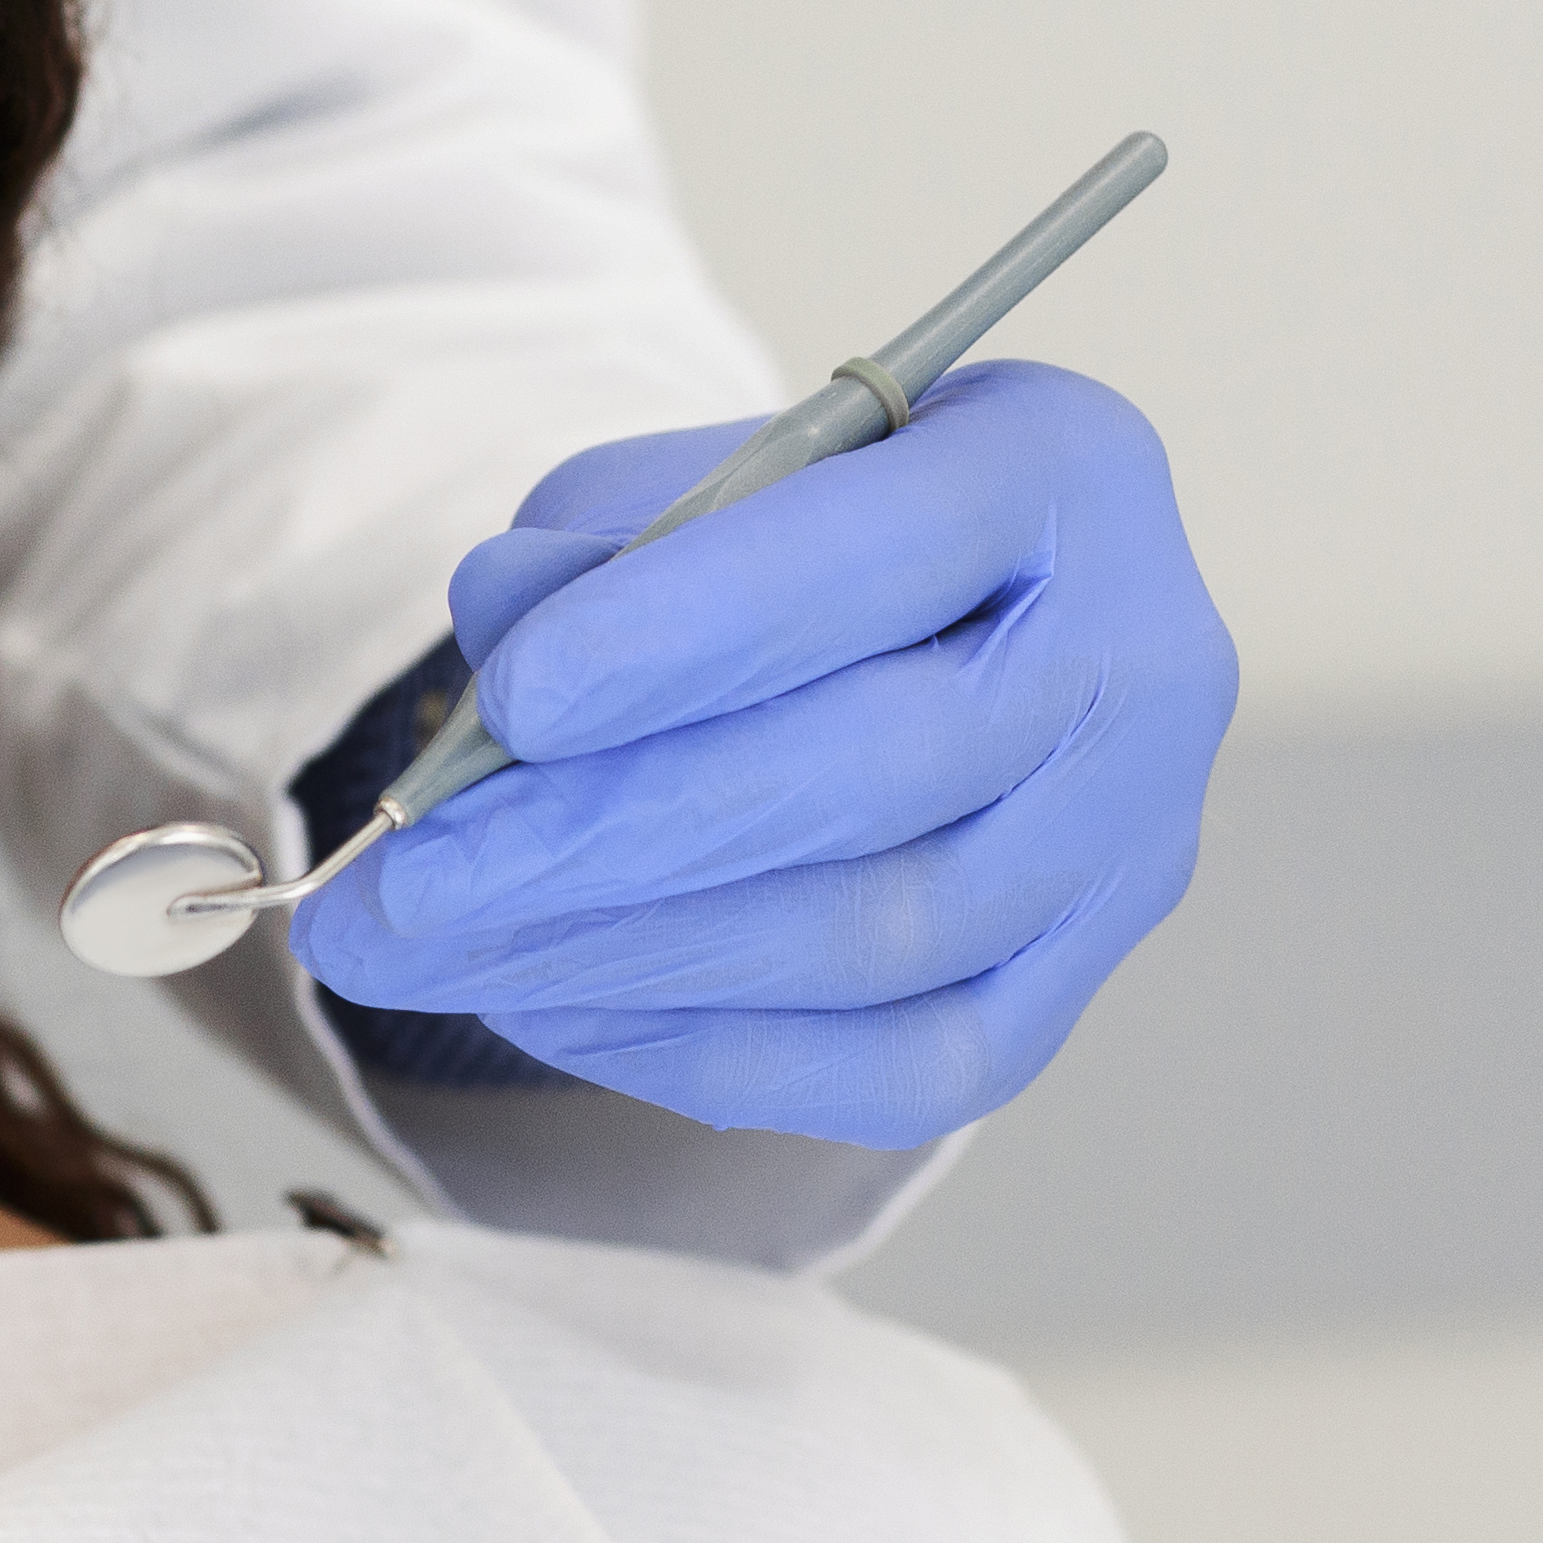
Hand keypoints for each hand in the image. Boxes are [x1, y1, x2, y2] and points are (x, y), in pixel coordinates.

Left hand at [282, 363, 1232, 1149]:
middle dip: (605, 840)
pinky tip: (546, 1010)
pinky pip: (899, 1071)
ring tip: (424, 955)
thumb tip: (500, 623)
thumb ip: (598, 538)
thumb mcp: (694, 481)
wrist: (935, 631)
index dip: (688, 632)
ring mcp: (1130, 845)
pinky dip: (704, 1055)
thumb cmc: (798, 538)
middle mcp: (1141, 662)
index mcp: (1062, 470)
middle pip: (873, 776)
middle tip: (401, 887)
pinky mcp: (1075, 987)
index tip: (512, 700)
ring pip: (877, 941)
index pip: (879, 555)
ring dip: (620, 961)